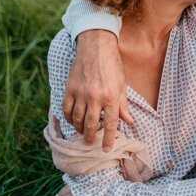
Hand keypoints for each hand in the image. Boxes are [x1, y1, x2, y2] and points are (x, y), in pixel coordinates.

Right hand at [62, 29, 132, 150]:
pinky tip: (72, 120)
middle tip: (91, 143)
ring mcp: (81, 94)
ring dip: (79, 129)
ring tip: (83, 132)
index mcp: (112, 97)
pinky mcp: (70, 89)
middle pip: (91, 125)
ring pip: (77, 119)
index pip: (111, 124)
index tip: (106, 148)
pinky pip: (66, 109)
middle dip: (91, 137)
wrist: (96, 46)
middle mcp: (96, 97)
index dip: (108, 139)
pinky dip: (68, 118)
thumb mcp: (122, 84)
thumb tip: (129, 121)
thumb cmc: (112, 65)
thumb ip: (123, 105)